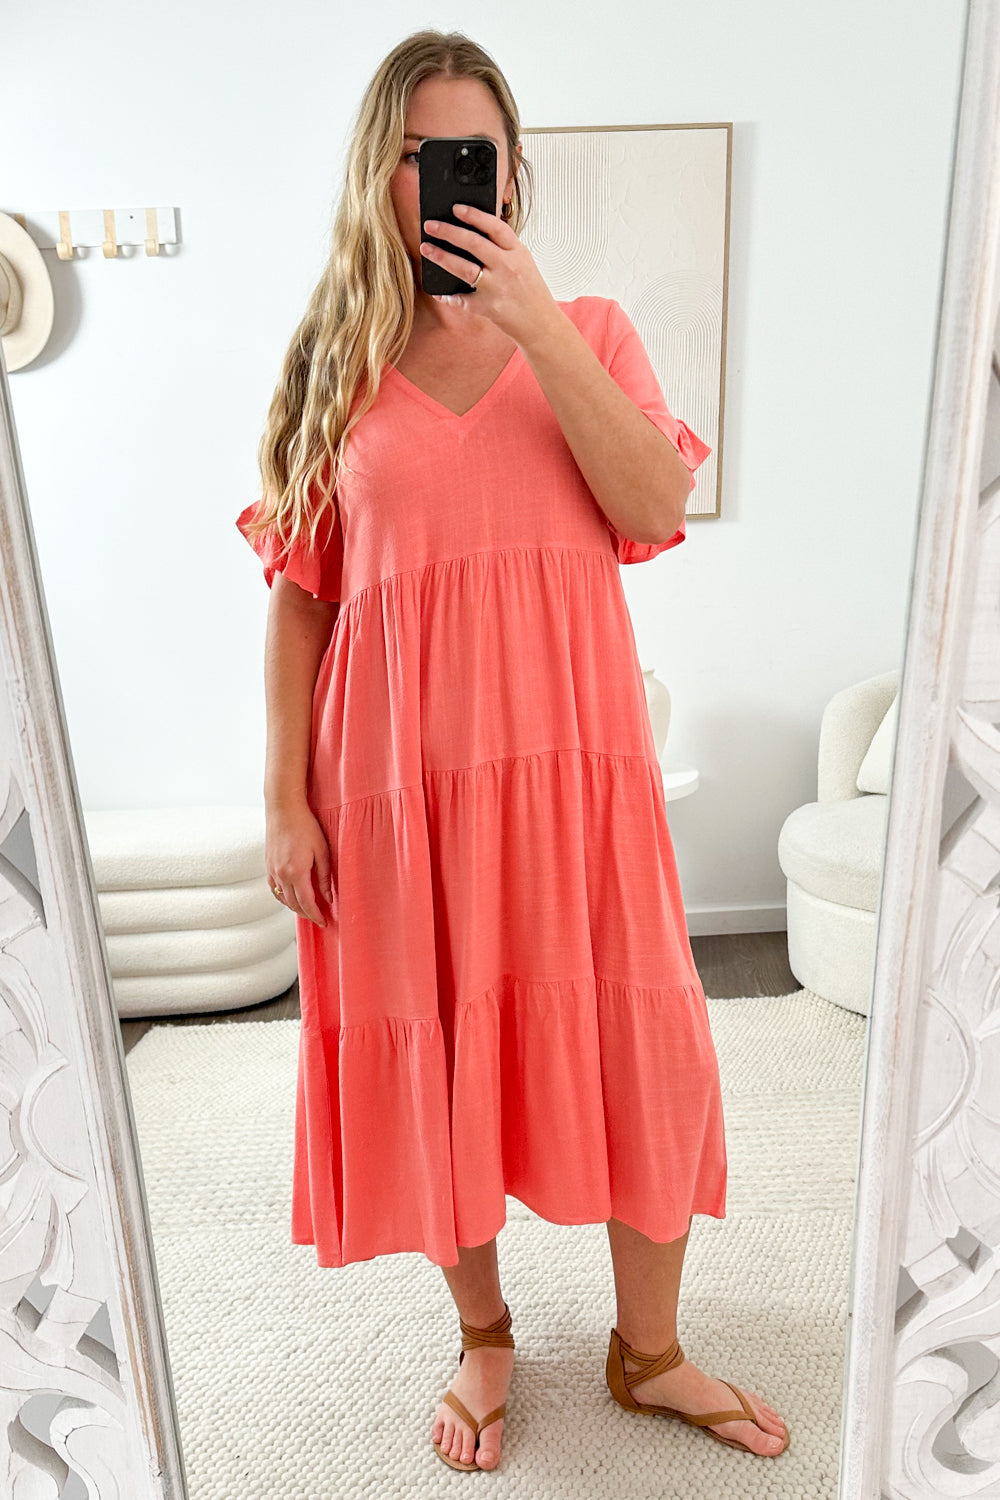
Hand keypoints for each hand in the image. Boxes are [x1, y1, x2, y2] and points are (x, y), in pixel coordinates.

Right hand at [265, 801, 334, 926]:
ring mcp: (272, 871)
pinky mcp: (268, 865)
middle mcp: (281, 875)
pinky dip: (283, 897)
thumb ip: (325, 876)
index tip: (324, 922)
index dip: (316, 915)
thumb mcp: (322, 851)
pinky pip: (274, 889)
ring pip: (282, 898)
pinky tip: (291, 896)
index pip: (307, 903)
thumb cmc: (306, 826)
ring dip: (294, 907)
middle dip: (306, 914)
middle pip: (293, 904)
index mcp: (296, 873)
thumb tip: (329, 897)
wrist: (283, 809)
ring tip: (307, 909)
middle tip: (318, 918)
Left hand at [419, 202, 557, 347]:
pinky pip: (462, 299)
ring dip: (442, 257)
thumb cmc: (530, 290)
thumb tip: (473, 232)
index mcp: (517, 252)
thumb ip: (503, 248)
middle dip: (448, 231)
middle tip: (430, 225)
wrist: (540, 323)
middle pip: (474, 244)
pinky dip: (448, 295)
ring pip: (464, 268)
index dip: (474, 215)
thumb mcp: (523, 262)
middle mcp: (507, 268)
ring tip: (426, 249)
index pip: (495, 227)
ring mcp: (496, 288)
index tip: (456, 208)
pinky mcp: (487, 308)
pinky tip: (438, 290)